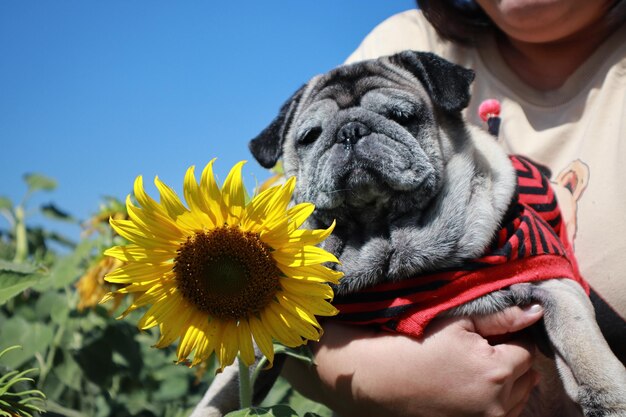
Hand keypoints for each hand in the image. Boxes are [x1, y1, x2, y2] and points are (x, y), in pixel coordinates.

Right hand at [282, 305, 542, 416]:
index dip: (508, 337)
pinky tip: (471, 388)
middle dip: (511, 360)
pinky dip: (496, 401)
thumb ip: (500, 317)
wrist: (380, 379)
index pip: (526, 349)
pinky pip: (503, 415)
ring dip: (507, 383)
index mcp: (497, 371)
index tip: (485, 334)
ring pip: (518, 399)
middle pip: (527, 376)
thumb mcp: (456, 322)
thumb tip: (537, 311)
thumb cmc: (416, 344)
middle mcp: (498, 404)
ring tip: (474, 369)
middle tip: (481, 349)